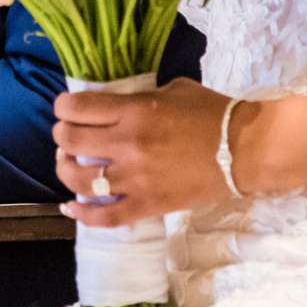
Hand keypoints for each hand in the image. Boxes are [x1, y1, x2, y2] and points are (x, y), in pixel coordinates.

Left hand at [52, 77, 248, 227]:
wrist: (244, 150)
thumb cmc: (211, 113)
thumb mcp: (172, 90)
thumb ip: (138, 98)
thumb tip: (115, 105)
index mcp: (133, 111)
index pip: (77, 108)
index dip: (63, 107)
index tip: (65, 108)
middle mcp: (127, 145)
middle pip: (70, 141)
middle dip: (62, 135)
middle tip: (68, 134)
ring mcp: (135, 179)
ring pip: (79, 180)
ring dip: (66, 170)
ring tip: (70, 164)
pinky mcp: (147, 206)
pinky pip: (105, 217)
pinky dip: (83, 215)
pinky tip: (71, 207)